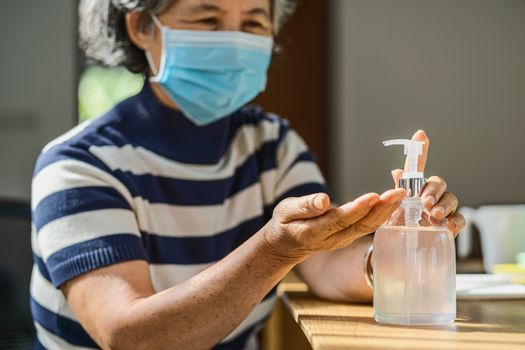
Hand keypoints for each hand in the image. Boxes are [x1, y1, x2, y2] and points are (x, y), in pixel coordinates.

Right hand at [262, 189, 405, 261]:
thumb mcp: (284, 212)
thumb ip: (304, 206)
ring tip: (401, 194)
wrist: (286, 247)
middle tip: (400, 191)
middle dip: (383, 208)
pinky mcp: (348, 237)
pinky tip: (393, 202)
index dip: (359, 209)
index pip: (341, 219)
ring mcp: (343, 240)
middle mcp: (333, 239)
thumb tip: (324, 200)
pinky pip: (368, 226)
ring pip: (368, 226)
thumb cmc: (284, 224)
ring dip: (387, 211)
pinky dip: (383, 214)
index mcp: (315, 232)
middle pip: (362, 224)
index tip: (375, 196)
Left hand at [391, 130, 464, 236]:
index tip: (420, 135)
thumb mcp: (392, 210)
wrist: (401, 249)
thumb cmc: (398, 226)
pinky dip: (456, 221)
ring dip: (444, 205)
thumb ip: (395, 192)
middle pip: (438, 183)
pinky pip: (459, 219)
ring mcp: (442, 209)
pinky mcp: (450, 225)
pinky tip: (449, 226)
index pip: (418, 167)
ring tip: (434, 215)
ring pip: (451, 199)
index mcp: (414, 187)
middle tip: (425, 202)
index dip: (420, 150)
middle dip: (433, 190)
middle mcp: (431, 195)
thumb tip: (397, 172)